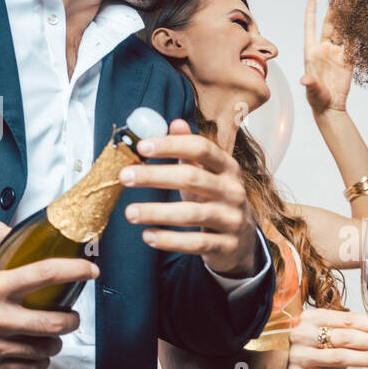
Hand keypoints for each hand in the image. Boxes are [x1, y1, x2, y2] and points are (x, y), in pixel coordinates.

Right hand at [0, 221, 97, 368]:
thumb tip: (9, 228)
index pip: (44, 274)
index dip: (74, 271)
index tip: (91, 271)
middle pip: (54, 322)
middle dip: (73, 319)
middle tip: (73, 315)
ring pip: (43, 350)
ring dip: (55, 342)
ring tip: (53, 335)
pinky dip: (37, 362)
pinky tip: (36, 354)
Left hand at [119, 119, 260, 277]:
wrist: (242, 240)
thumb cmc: (216, 200)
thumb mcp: (207, 174)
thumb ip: (190, 150)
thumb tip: (175, 123)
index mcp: (228, 167)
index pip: (201, 148)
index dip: (171, 145)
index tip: (142, 147)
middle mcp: (233, 191)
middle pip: (193, 178)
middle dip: (155, 177)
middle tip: (125, 177)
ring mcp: (232, 219)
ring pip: (192, 214)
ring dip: (157, 212)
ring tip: (130, 213)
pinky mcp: (227, 245)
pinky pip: (195, 243)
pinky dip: (170, 240)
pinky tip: (148, 236)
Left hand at [299, 0, 353, 115]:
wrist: (330, 107)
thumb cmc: (317, 99)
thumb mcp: (312, 90)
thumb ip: (310, 83)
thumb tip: (304, 80)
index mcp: (311, 52)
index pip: (310, 28)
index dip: (311, 14)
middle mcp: (324, 50)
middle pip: (329, 26)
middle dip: (333, 11)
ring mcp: (336, 54)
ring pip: (341, 31)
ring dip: (345, 19)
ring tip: (350, 4)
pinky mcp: (348, 60)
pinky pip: (352, 44)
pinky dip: (355, 33)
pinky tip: (359, 22)